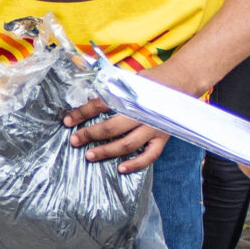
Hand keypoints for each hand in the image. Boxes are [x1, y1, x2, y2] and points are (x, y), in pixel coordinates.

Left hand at [63, 55, 197, 173]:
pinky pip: (149, 156)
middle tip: (75, 140)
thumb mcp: (130, 79)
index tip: (68, 121)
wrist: (181, 81)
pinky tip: (121, 169)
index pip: (101, 105)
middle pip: (111, 127)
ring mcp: (154, 127)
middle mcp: (142, 113)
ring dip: (106, 151)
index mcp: (132, 95)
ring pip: (127, 144)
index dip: (82, 113)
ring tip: (90, 155)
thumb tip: (90, 102)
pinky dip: (136, 164)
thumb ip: (113, 91)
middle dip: (90, 134)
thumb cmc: (152, 80)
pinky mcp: (163, 138)